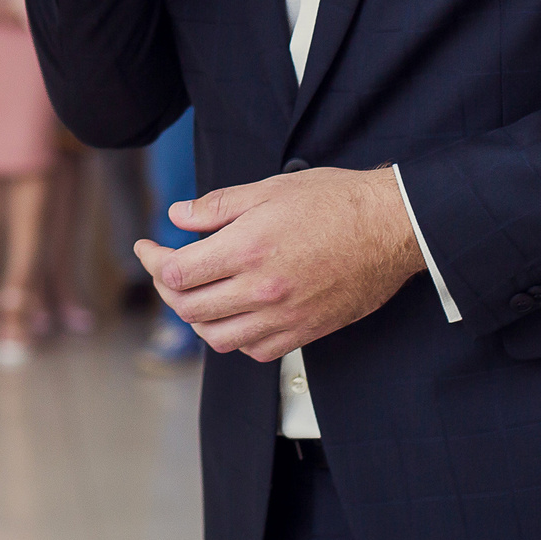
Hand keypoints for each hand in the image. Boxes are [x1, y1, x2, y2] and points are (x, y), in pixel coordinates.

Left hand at [134, 166, 425, 361]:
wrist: (391, 228)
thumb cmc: (335, 201)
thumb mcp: (268, 189)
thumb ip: (216, 207)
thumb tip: (178, 217)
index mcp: (247, 248)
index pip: (177, 272)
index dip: (153, 261)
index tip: (148, 247)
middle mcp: (261, 289)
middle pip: (189, 308)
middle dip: (167, 290)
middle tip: (165, 270)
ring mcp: (283, 316)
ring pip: (217, 337)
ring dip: (196, 318)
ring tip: (195, 296)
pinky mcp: (305, 332)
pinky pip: (255, 350)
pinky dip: (234, 337)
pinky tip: (234, 316)